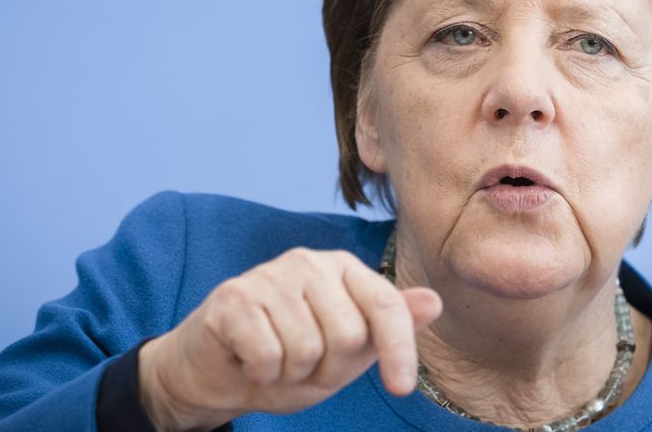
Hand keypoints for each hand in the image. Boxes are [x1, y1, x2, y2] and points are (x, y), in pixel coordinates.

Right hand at [136, 246, 441, 431]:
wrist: (216, 373)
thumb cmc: (288, 359)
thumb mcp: (348, 352)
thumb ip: (390, 327)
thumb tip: (434, 301)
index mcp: (344, 269)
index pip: (386, 306)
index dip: (399, 350)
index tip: (401, 388)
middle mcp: (310, 262)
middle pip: (348, 335)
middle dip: (327, 370)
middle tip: (302, 366)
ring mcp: (270, 275)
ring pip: (307, 348)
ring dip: (291, 374)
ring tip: (275, 362)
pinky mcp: (233, 296)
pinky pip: (268, 354)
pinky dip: (261, 373)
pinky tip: (249, 360)